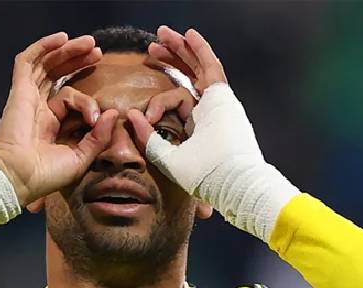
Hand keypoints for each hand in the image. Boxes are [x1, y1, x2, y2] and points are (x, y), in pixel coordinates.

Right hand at [0, 32, 118, 205]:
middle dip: (79, 61)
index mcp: (53, 124)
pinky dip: (43, 47)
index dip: (89, 102)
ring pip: (47, 65)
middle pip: (59, 75)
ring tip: (89, 43)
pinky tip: (61, 38)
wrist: (19, 177)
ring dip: (67, 51)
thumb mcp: (81, 157)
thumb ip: (98, 137)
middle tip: (98, 51)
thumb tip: (112, 113)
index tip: (99, 116)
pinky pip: (28, 62)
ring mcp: (29, 98)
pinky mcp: (19, 91)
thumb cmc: (46, 174)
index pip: (72, 100)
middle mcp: (40, 108)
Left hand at [127, 27, 261, 196]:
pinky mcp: (222, 96)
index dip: (155, 103)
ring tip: (163, 34)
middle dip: (170, 60)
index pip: (175, 101)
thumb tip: (132, 117)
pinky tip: (189, 35)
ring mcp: (217, 101)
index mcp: (197, 126)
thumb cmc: (205, 176)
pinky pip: (210, 67)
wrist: (231, 179)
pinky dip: (200, 50)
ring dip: (181, 49)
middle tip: (152, 47)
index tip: (135, 115)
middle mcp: (208, 110)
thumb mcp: (168, 158)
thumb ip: (149, 140)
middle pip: (187, 77)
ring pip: (198, 68)